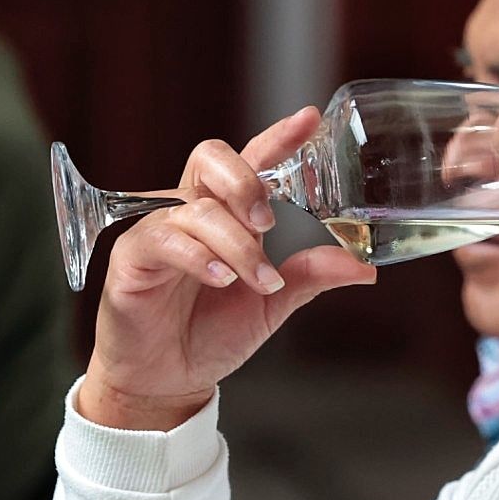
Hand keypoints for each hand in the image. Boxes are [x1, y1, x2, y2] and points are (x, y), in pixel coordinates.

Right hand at [80, 108, 376, 429]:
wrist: (169, 380)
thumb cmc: (214, 331)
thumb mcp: (274, 302)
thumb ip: (311, 274)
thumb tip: (364, 266)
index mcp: (231, 212)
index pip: (254, 160)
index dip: (280, 137)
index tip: (310, 119)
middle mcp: (194, 209)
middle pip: (212, 159)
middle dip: (247, 182)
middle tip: (270, 221)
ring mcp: (161, 229)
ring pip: (199, 209)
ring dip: (238, 245)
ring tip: (261, 281)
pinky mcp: (135, 256)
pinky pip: (165, 239)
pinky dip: (201, 257)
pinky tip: (220, 279)